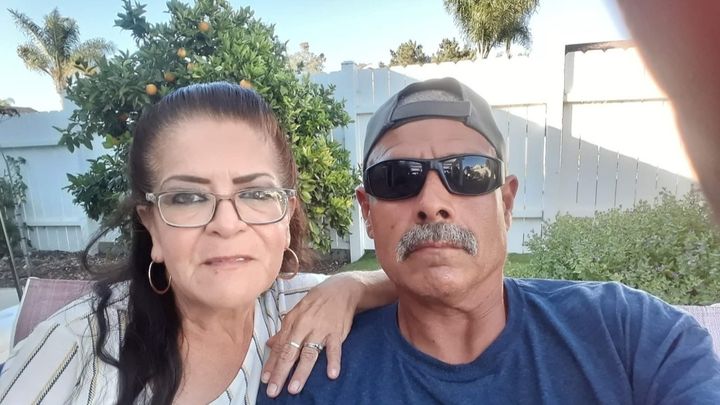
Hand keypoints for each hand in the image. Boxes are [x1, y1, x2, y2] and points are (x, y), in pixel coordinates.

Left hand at [261, 274, 360, 396]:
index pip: (280, 347)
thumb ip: (284, 331)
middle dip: (280, 373)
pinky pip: (335, 348)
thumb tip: (271, 345)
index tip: (265, 380)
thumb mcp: (297, 312)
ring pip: (309, 353)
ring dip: (301, 372)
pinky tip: (331, 374)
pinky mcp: (337, 332)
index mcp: (292, 322)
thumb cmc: (317, 301)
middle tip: (273, 390)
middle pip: (290, 353)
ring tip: (294, 388)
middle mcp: (304, 327)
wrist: (341, 289)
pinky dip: (333, 361)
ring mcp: (320, 330)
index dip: (271, 364)